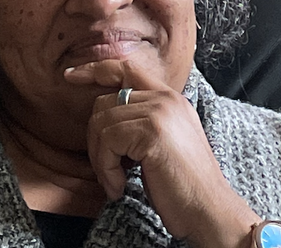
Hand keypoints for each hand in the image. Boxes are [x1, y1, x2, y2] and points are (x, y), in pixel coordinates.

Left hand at [64, 59, 260, 247]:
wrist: (210, 212)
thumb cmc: (181, 185)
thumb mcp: (161, 142)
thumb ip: (140, 120)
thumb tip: (102, 115)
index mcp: (169, 98)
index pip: (125, 68)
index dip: (95, 69)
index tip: (70, 76)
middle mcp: (165, 98)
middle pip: (104, 101)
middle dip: (95, 139)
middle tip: (107, 170)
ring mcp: (159, 111)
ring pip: (101, 122)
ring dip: (100, 158)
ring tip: (115, 181)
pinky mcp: (152, 130)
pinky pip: (107, 140)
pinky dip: (105, 169)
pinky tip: (119, 187)